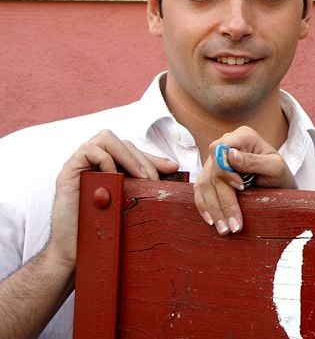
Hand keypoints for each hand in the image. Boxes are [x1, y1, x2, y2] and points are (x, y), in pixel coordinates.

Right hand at [50, 130, 178, 267]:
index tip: (171, 169)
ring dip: (127, 155)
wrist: (79, 250)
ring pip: (105, 138)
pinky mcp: (68, 171)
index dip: (152, 157)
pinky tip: (113, 178)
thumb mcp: (130, 200)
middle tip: (151, 180)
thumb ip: (145, 182)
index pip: (133, 150)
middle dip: (142, 159)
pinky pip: (88, 150)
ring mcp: (80, 164)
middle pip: (122, 142)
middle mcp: (94, 161)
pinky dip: (105, 159)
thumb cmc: (105, 226)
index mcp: (109, 166)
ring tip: (138, 177)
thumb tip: (173, 167)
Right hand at [194, 126, 295, 235]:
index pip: (220, 149)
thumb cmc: (279, 173)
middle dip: (222, 200)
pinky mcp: (211, 175)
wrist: (278, 184)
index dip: (225, 170)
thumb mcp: (275, 166)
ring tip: (224, 228)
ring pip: (204, 184)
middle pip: (213, 172)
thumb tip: (231, 155)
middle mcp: (225, 145)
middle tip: (232, 224)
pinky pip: (201, 191)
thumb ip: (254, 160)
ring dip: (213, 208)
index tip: (240, 188)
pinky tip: (212, 220)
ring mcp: (215, 160)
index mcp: (242, 136)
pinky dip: (205, 206)